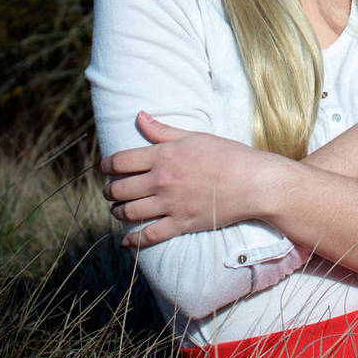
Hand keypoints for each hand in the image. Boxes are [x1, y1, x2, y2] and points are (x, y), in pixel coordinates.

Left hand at [99, 112, 274, 248]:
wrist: (253, 182)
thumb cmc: (227, 154)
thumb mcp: (194, 136)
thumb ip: (162, 130)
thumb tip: (139, 116)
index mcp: (163, 155)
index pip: (120, 161)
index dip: (106, 165)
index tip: (104, 168)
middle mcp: (162, 181)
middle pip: (119, 189)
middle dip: (109, 190)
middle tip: (109, 191)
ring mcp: (170, 204)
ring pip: (129, 212)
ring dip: (118, 212)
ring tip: (117, 210)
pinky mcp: (181, 224)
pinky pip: (149, 236)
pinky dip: (134, 240)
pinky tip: (127, 241)